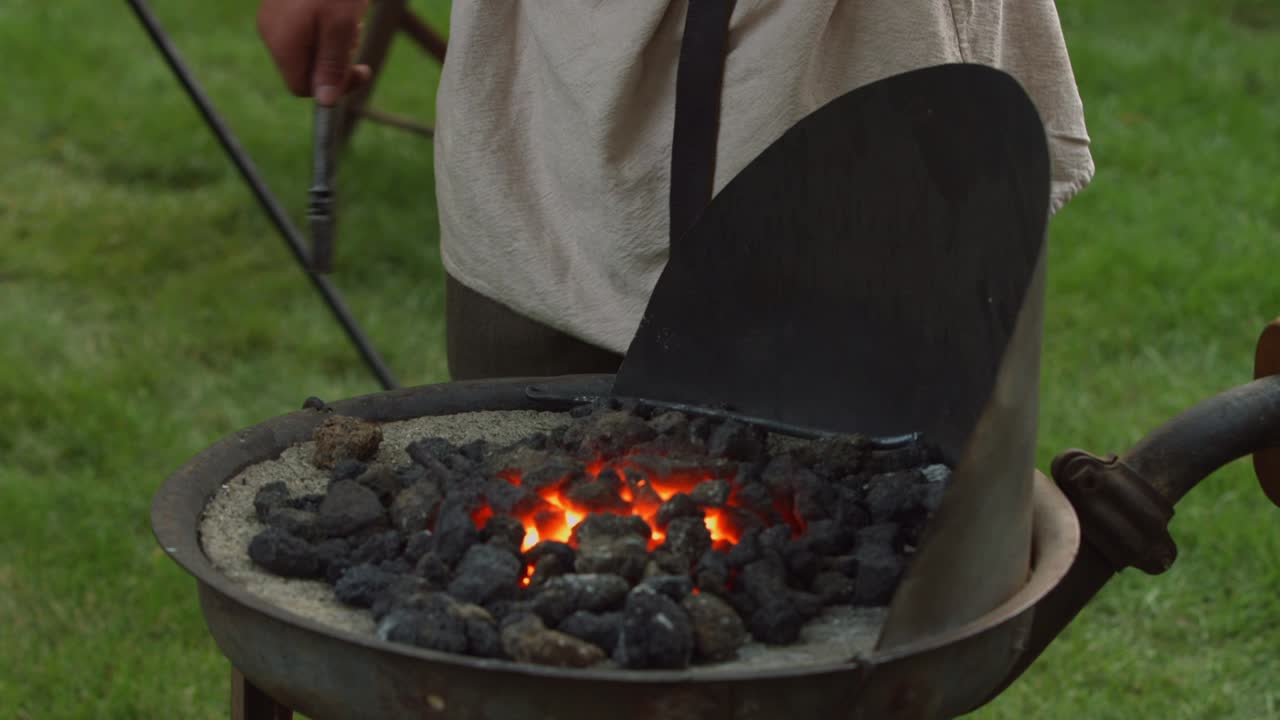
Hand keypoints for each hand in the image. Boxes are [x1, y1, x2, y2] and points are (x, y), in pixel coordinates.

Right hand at [257, 0, 371, 105]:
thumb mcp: (341, 26)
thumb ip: (333, 65)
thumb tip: (326, 102)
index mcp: (283, 44)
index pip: (302, 88)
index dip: (333, 86)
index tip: (360, 69)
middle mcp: (270, 33)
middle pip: (305, 69)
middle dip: (335, 61)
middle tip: (356, 36)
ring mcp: (272, 18)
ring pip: (305, 50)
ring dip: (333, 44)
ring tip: (349, 19)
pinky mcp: (279, 7)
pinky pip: (302, 30)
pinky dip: (323, 28)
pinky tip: (335, 9)